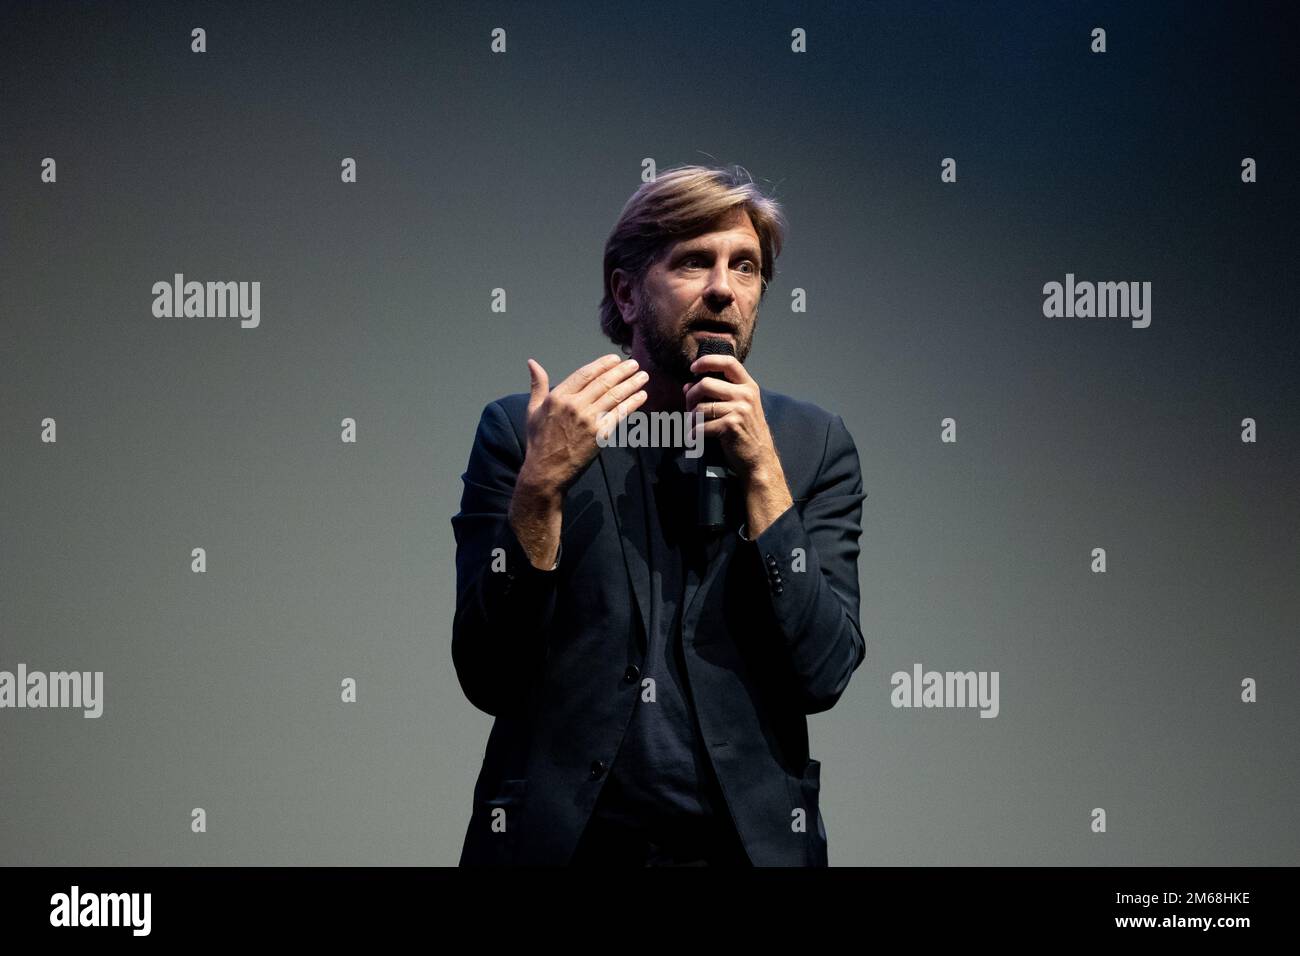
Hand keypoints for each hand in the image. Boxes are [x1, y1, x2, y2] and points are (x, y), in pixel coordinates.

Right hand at [519, 353, 648, 496]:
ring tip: (643, 377)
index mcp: (558, 397)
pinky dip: (632, 403)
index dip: (602, 364)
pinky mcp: (600, 435)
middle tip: (635, 364)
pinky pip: (619, 414)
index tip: (615, 359)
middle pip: (603, 382)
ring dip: (631, 384)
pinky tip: (642, 396)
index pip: (585, 374)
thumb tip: (532, 362)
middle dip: (622, 371)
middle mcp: (575, 406)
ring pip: (614, 396)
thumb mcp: (532, 410)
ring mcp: (589, 420)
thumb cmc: (539, 441)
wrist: (546, 471)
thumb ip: (538, 385)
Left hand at [683, 354, 780, 481]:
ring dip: (691, 418)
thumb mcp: (741, 407)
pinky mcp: (731, 426)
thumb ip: (718, 393)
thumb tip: (687, 386)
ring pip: (700, 407)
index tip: (693, 368)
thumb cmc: (747, 432)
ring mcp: (739, 410)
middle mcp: (745, 395)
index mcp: (748, 386)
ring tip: (693, 425)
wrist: (759, 458)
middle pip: (706, 384)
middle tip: (689, 408)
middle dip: (691, 396)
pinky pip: (702, 425)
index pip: (728, 362)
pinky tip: (695, 437)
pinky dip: (694, 433)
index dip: (707, 361)